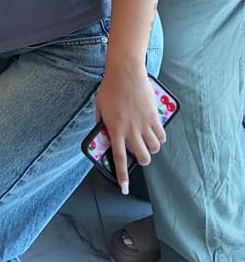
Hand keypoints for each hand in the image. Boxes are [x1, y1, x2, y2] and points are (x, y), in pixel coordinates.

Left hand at [95, 63, 165, 193]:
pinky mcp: (154, 117)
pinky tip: (156, 135)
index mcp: (114, 129)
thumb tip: (102, 132)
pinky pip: (162, 136)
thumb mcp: (99, 106)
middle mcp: (130, 130)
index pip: (119, 158)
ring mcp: (143, 124)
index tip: (124, 188)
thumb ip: (100, 121)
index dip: (122, 175)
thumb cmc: (110, 88)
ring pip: (154, 148)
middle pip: (142, 157)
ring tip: (148, 144)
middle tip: (140, 155)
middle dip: (143, 160)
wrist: (125, 73)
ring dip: (152, 149)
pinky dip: (160, 139)